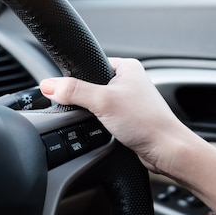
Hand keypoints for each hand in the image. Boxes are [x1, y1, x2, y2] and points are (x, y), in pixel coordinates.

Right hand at [40, 57, 191, 173]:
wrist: (167, 150)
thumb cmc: (147, 122)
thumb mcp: (103, 102)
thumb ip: (73, 91)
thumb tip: (48, 85)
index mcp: (127, 66)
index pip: (89, 64)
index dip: (76, 77)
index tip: (66, 90)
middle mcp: (129, 81)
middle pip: (90, 86)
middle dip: (84, 100)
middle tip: (88, 110)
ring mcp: (129, 101)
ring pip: (97, 105)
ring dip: (93, 115)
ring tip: (101, 122)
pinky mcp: (128, 119)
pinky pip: (104, 118)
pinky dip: (100, 125)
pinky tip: (104, 132)